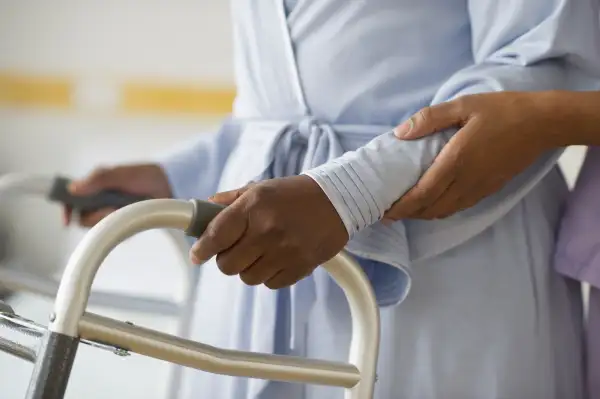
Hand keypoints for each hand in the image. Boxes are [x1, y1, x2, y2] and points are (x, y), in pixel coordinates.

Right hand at [63, 164, 171, 226]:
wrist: (169, 185)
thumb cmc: (144, 175)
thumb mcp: (119, 174)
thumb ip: (97, 180)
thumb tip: (73, 188)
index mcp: (94, 186)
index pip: (71, 199)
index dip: (66, 209)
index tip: (67, 220)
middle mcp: (100, 200)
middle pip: (83, 217)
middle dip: (94, 216)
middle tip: (111, 208)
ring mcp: (111, 212)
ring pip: (97, 226)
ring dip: (107, 220)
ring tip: (123, 209)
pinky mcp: (123, 222)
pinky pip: (114, 231)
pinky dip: (119, 227)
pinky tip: (130, 217)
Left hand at [190, 175, 347, 288]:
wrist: (338, 199)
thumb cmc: (294, 194)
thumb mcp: (259, 189)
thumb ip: (228, 201)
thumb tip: (201, 211)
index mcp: (254, 205)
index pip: (216, 235)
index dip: (202, 249)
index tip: (197, 255)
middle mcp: (267, 229)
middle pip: (228, 265)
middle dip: (227, 259)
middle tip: (236, 250)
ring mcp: (286, 250)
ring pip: (248, 277)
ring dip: (249, 268)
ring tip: (261, 252)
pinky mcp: (301, 266)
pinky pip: (271, 284)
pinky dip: (270, 275)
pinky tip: (278, 258)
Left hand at [384, 91, 555, 220]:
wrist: (543, 123)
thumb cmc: (502, 111)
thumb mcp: (463, 105)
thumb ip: (429, 119)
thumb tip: (400, 133)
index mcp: (456, 161)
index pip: (422, 194)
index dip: (402, 207)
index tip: (384, 211)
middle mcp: (466, 181)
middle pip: (430, 209)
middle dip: (407, 214)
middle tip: (388, 212)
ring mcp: (479, 188)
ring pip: (445, 211)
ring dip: (423, 214)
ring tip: (406, 209)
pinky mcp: (489, 189)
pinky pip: (459, 207)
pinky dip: (440, 210)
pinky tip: (432, 202)